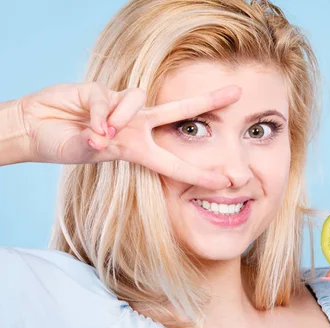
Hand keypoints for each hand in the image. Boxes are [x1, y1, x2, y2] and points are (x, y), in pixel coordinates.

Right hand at [16, 82, 241, 187]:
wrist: (36, 128)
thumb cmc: (66, 144)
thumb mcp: (87, 153)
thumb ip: (96, 146)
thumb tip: (103, 137)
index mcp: (139, 148)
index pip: (176, 161)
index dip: (201, 172)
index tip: (228, 180)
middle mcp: (136, 125)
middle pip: (180, 110)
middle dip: (209, 100)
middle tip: (238, 94)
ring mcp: (121, 106)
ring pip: (137, 102)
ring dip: (117, 117)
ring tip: (96, 133)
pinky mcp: (102, 89)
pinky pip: (107, 98)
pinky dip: (97, 112)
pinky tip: (86, 123)